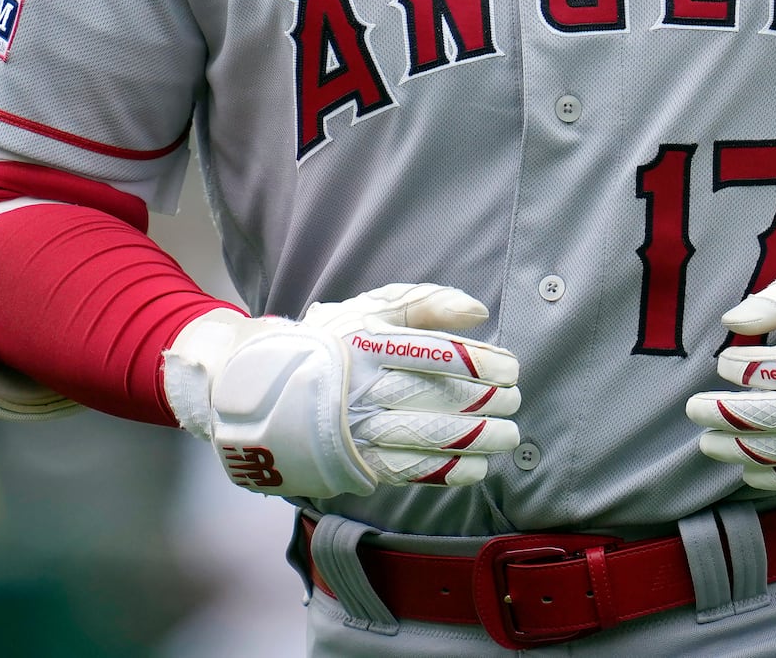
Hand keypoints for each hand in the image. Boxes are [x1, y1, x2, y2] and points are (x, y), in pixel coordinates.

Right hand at [164, 282, 520, 499]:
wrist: (260, 391)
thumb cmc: (329, 343)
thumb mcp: (369, 309)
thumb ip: (425, 303)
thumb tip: (477, 312)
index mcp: (371, 344)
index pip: (442, 355)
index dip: (485, 364)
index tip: (510, 368)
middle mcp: (366, 388)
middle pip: (443, 398)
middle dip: (490, 402)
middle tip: (515, 400)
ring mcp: (359, 429)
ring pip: (433, 438)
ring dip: (480, 440)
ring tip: (507, 435)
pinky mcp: (356, 463)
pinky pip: (413, 471)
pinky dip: (452, 471)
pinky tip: (479, 467)